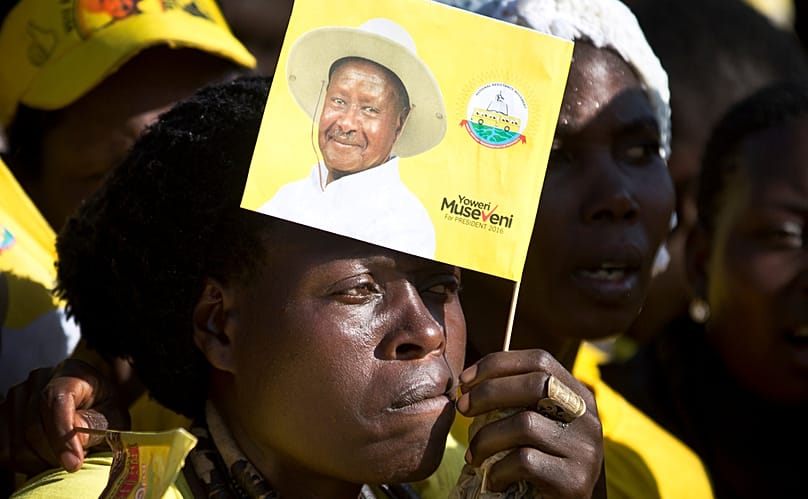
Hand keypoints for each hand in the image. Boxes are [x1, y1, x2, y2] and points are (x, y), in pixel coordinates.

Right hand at [0, 359, 129, 474]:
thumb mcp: (113, 416)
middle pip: (34, 427)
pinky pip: (4, 450)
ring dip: (40, 462)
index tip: (74, 464)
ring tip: (62, 459)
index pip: (56, 401)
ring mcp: (17, 396)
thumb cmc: (104, 410)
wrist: (89, 405)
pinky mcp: (3, 415)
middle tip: (73, 464)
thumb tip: (74, 442)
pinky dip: (24, 464)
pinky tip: (44, 459)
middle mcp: (39, 379)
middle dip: (54, 455)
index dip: (62, 436)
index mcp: (71, 373)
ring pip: (17, 443)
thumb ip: (96, 426)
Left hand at [455, 349, 604, 498]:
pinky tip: (493, 480)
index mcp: (578, 395)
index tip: (466, 379)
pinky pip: (525, 461)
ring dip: (486, 438)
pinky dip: (498, 469)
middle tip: (463, 409)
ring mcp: (585, 449)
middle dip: (489, 392)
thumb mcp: (538, 425)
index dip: (498, 364)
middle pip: (536, 384)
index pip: (540, 361)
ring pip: (525, 424)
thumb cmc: (542, 465)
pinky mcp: (575, 480)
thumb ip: (519, 401)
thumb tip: (470, 381)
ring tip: (474, 456)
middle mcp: (587, 417)